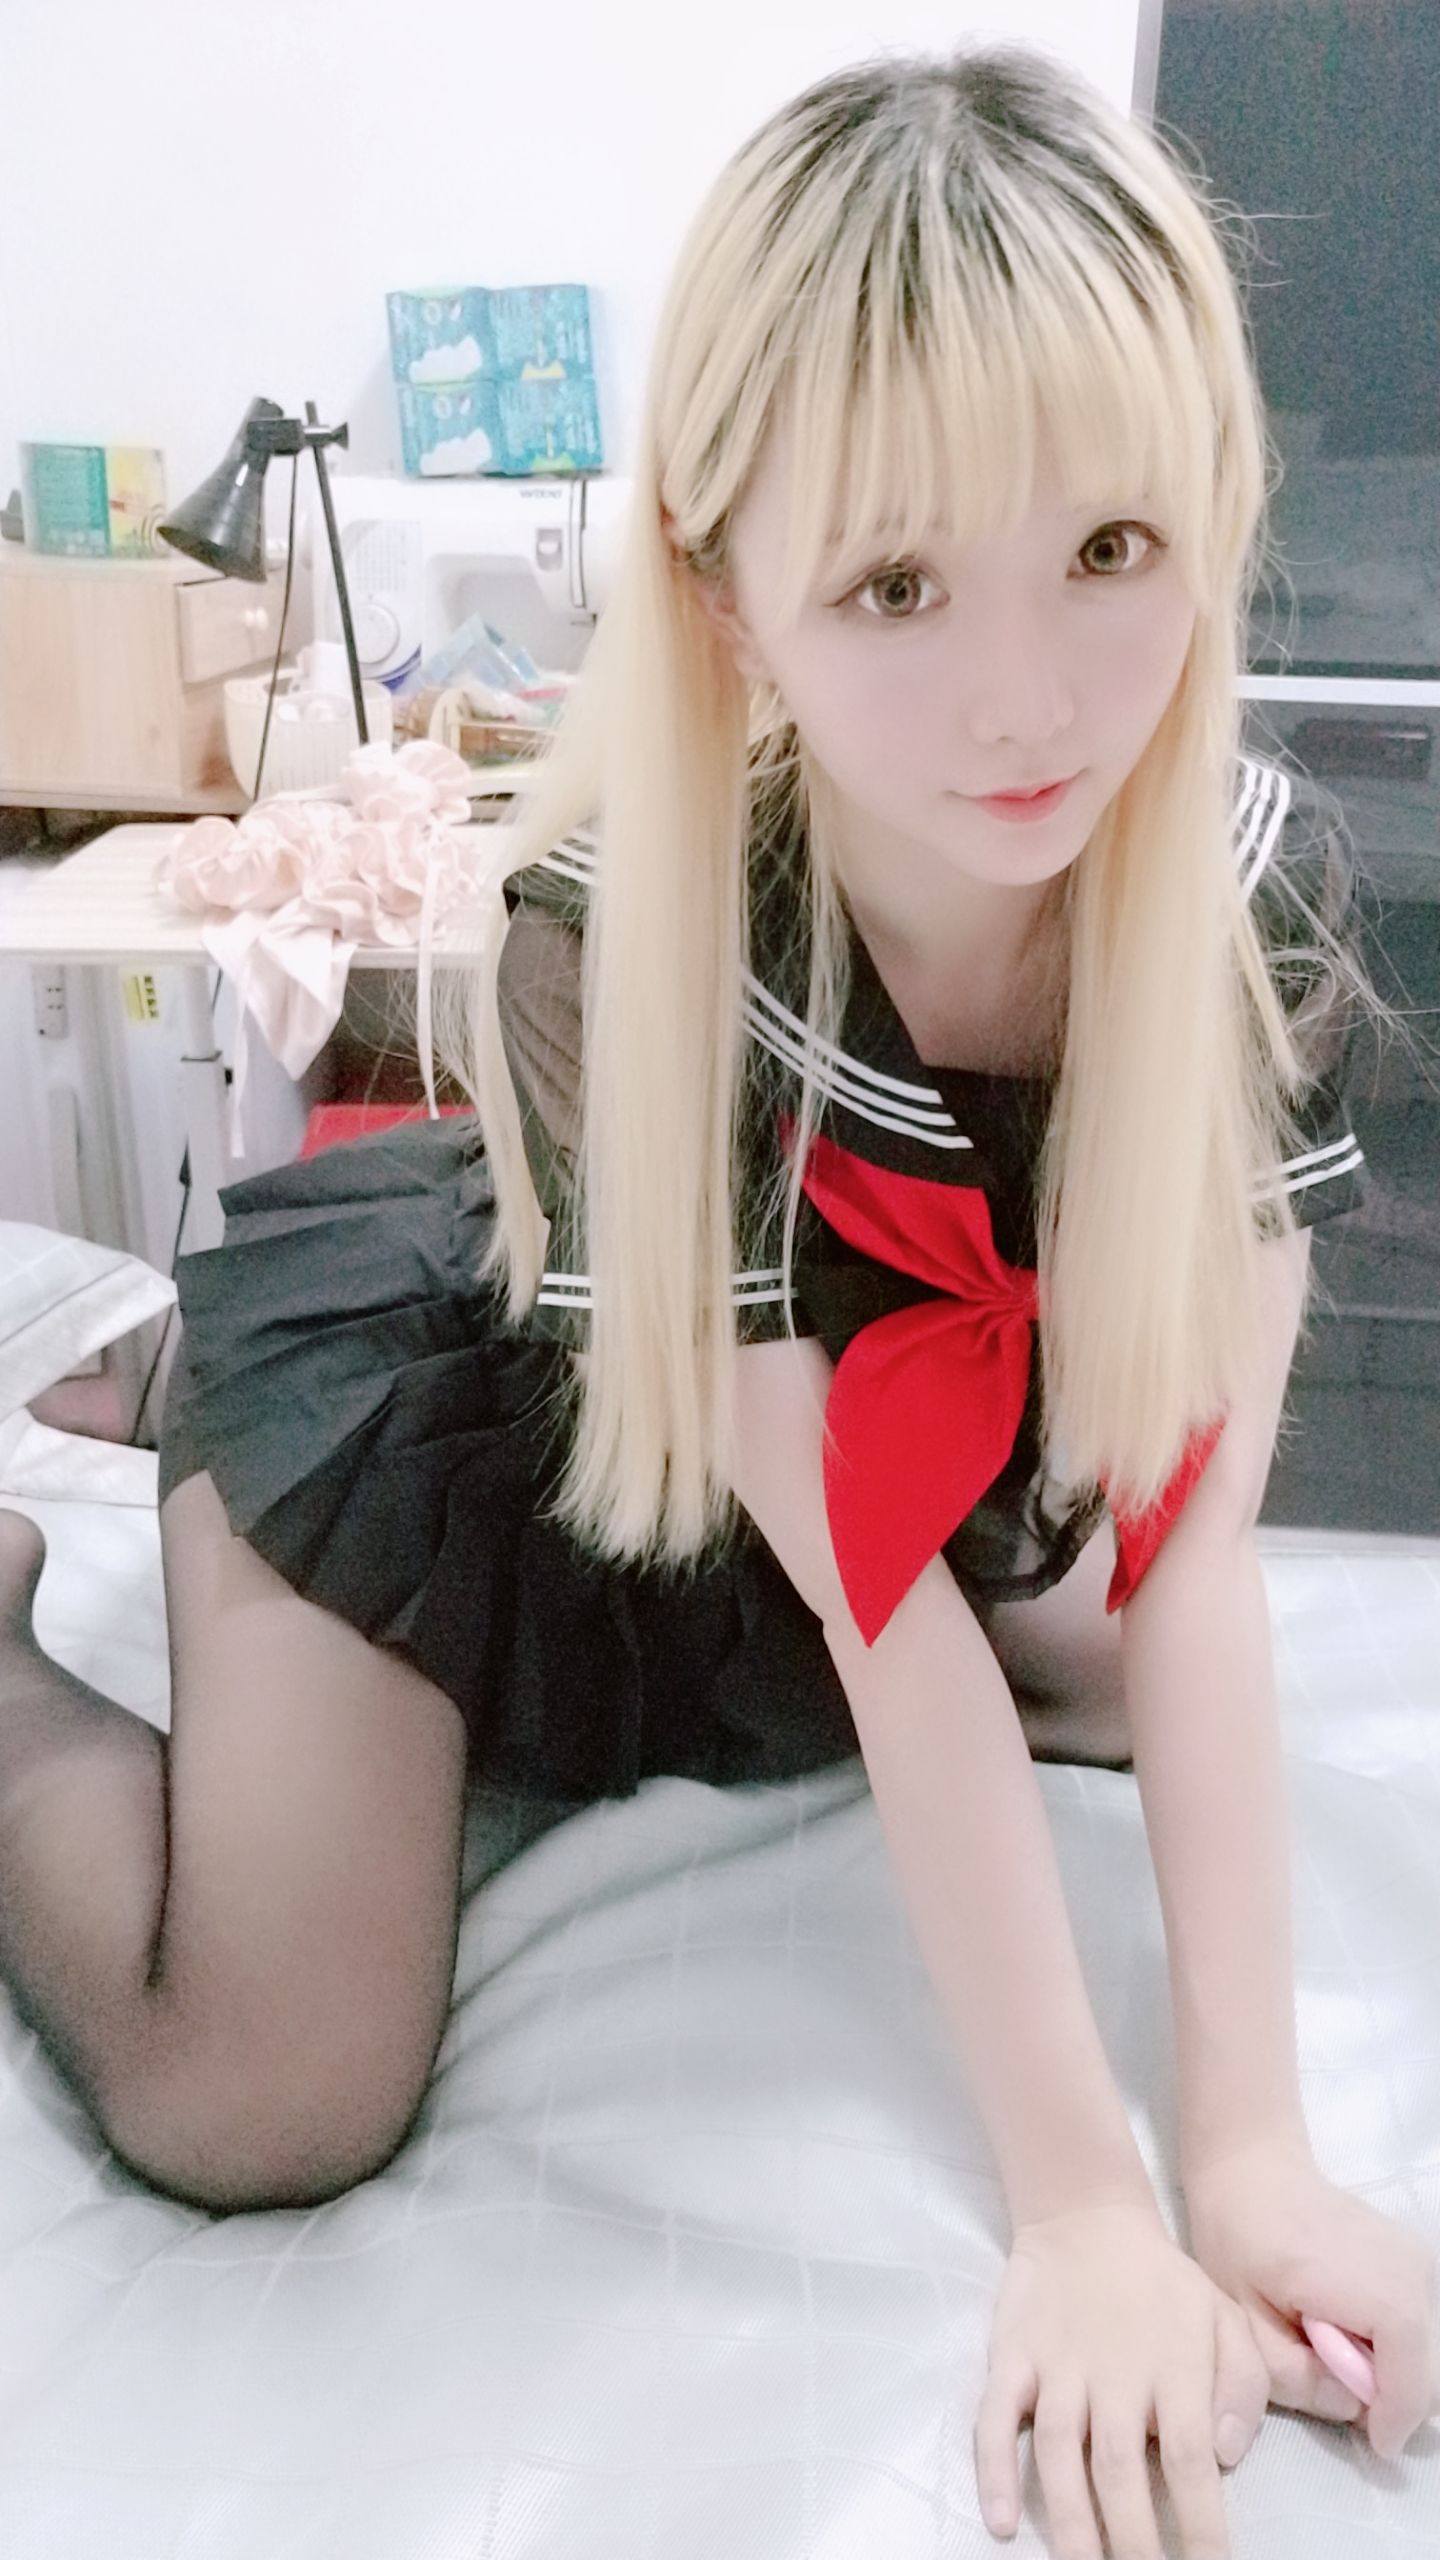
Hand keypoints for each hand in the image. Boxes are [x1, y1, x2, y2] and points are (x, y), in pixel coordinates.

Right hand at [974, 2198, 1269, 2555]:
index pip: (1191, 2460)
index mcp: (1173, 2367)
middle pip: (1120, 2470)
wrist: (1086, 2214)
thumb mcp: (1223, 2317)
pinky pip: (995, 2417)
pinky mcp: (1011, 2356)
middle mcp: (1114, 2375)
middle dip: (1133, 2542)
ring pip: (1057, 2454)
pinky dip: (993, 2469)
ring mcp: (1056, 2366)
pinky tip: (999, 2520)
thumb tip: (1226, 2456)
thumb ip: (1242, 2383)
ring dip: (1069, 2521)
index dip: (1200, 2525)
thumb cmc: (1163, 2283)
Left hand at [1184, 2133, 1439, 2461]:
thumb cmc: (1237, 2240)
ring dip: (1391, 2370)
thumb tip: (1357, 2407)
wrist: (1251, 2170)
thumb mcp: (1245, 2321)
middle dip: (1392, 2397)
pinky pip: (1419, 2326)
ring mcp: (1418, 2260)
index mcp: (1369, 2284)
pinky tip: (1342, 2327)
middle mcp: (1409, 2269)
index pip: (1413, 2376)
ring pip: (1427, 2350)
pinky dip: (1392, 2344)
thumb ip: (1298, 2378)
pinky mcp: (1416, 2259)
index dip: (1395, 2420)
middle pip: (1429, 2369)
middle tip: (1333, 2384)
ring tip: (1329, 2348)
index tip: (1372, 2444)